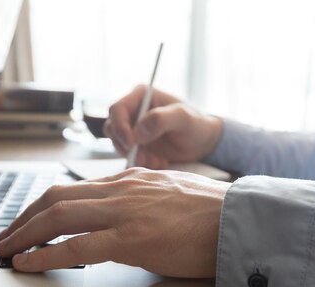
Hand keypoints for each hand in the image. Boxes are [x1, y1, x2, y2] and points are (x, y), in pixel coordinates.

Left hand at [0, 168, 229, 277]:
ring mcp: (125, 212)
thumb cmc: (213, 214)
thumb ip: (142, 201)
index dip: (44, 204)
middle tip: (5, 235)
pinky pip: (76, 246)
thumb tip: (123, 217)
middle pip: (56, 197)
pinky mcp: (131, 238)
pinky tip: (28, 263)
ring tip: (6, 249)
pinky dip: (45, 255)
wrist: (242, 221)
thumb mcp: (170, 196)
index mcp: (132, 179)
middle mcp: (122, 189)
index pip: (75, 187)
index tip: (30, 218)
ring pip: (59, 216)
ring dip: (25, 233)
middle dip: (24, 217)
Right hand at [104, 86, 222, 168]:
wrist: (202, 143)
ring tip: (157, 161)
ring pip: (118, 144)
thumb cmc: (196, 124)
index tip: (131, 144)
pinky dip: (141, 162)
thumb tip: (138, 132)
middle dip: (126, 145)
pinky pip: (128, 155)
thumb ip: (161, 119)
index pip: (117, 109)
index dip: (120, 127)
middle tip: (144, 157)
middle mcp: (133, 110)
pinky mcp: (136, 144)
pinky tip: (159, 162)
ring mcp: (133, 128)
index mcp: (141, 95)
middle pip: (113, 127)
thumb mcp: (183, 118)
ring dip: (135, 156)